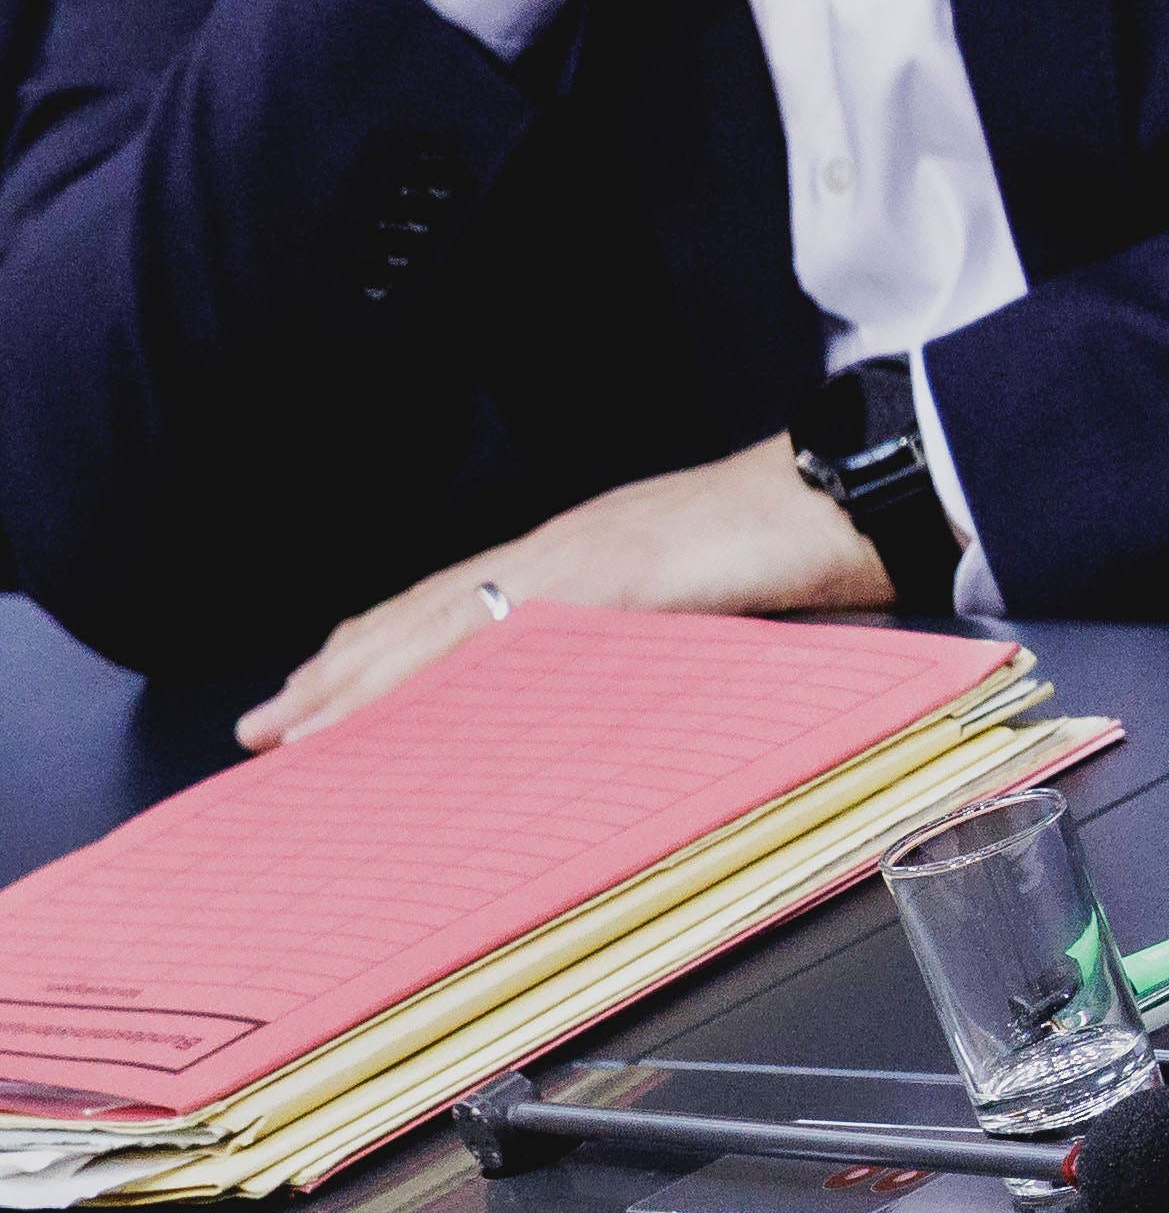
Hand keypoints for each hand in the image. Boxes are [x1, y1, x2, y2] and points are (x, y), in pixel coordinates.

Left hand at [239, 435, 887, 748]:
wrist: (855, 486)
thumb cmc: (797, 540)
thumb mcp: (706, 595)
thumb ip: (649, 630)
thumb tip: (613, 689)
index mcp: (583, 554)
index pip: (454, 605)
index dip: (377, 651)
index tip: (319, 691)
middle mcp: (566, 547)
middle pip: (425, 614)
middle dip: (340, 673)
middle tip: (269, 725)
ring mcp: (587, 555)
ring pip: (447, 619)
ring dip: (367, 677)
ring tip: (305, 725)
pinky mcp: (618, 573)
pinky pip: (514, 626)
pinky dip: (451, 664)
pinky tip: (408, 697)